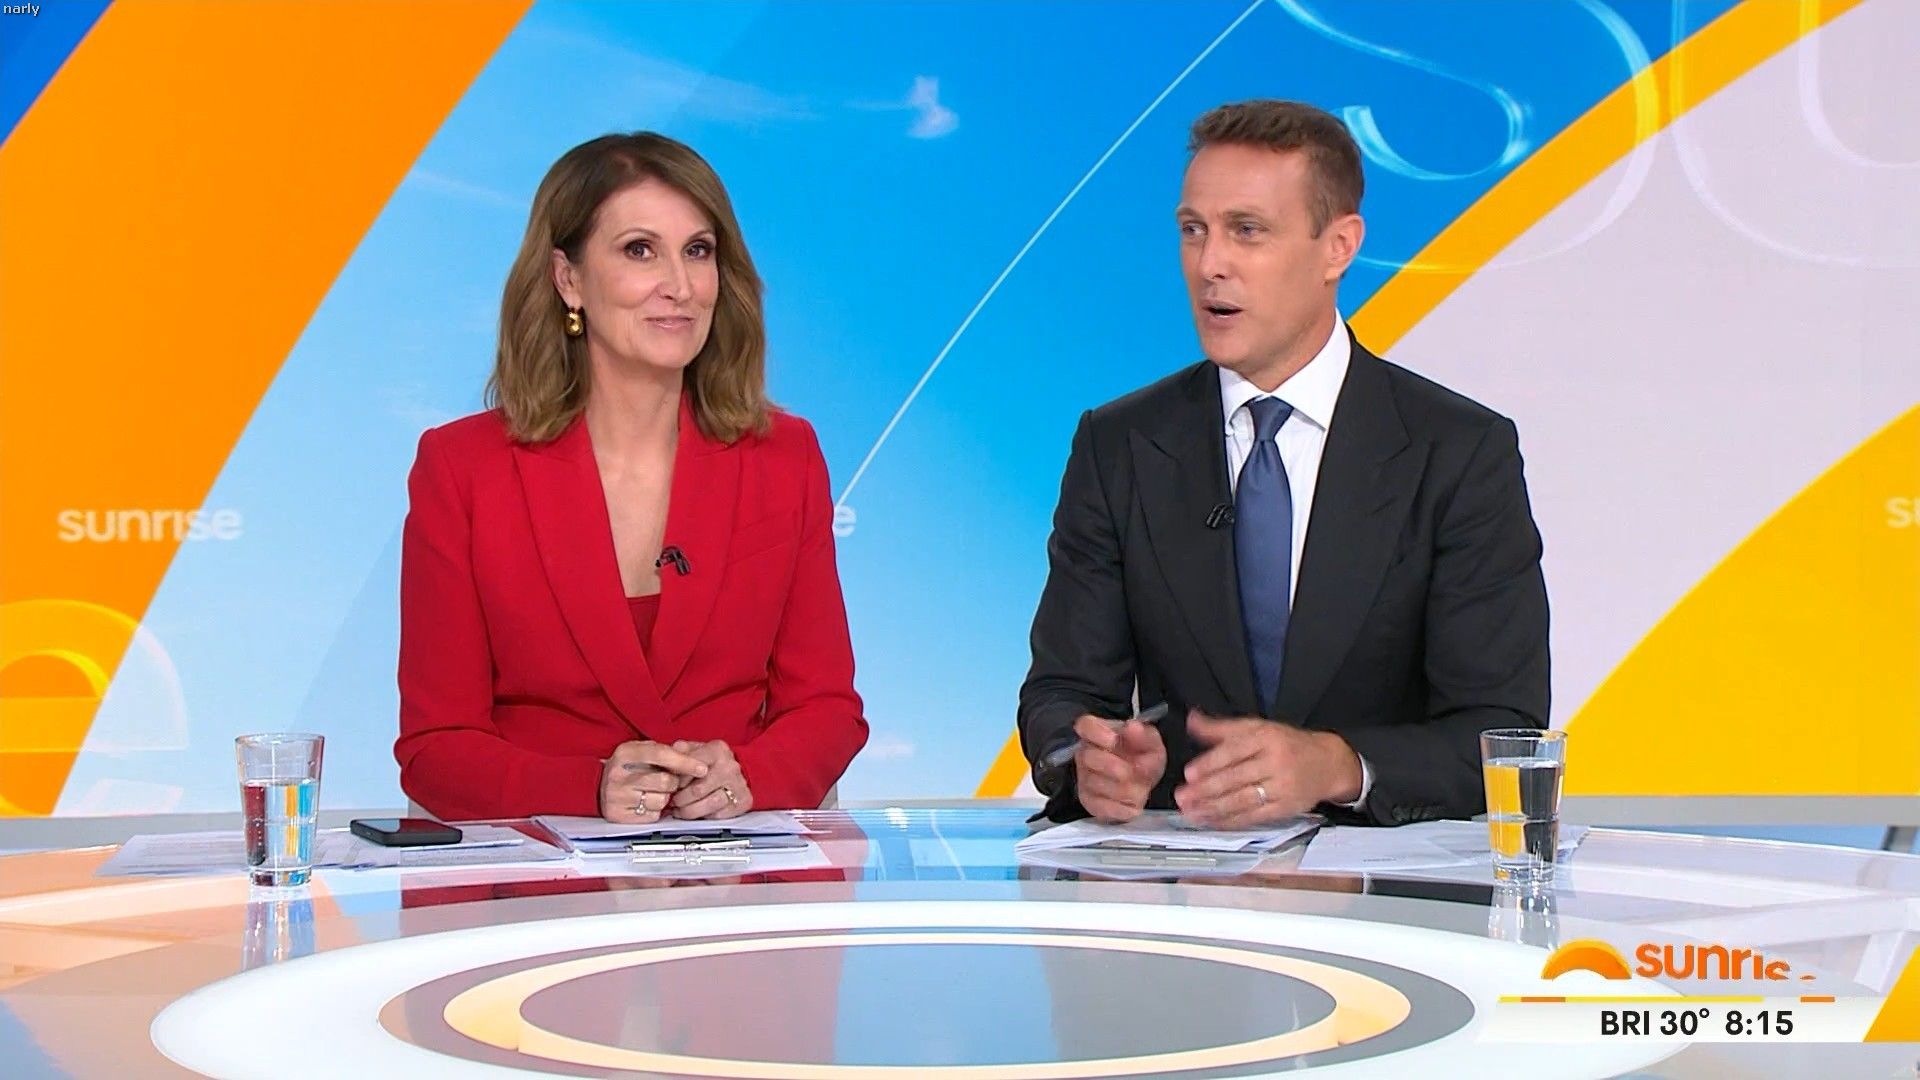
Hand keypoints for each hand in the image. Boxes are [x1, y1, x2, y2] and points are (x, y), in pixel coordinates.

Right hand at [598, 740, 708, 823]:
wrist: (595, 785)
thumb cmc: (625, 767)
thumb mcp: (640, 751)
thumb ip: (664, 752)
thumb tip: (694, 759)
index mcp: (626, 753)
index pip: (662, 755)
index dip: (685, 762)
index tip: (702, 768)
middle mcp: (619, 774)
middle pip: (665, 781)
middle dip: (673, 783)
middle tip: (667, 781)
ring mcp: (617, 796)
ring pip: (661, 801)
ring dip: (663, 798)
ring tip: (652, 792)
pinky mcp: (618, 815)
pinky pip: (652, 816)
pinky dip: (654, 811)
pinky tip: (645, 802)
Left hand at [667, 740, 752, 819]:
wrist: (741, 770)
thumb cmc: (712, 762)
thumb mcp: (696, 750)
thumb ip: (681, 751)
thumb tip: (670, 754)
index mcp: (717, 750)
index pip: (691, 767)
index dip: (676, 780)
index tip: (670, 785)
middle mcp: (729, 767)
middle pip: (697, 790)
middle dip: (680, 799)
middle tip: (672, 801)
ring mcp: (738, 785)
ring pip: (709, 804)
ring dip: (690, 811)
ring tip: (681, 810)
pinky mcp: (743, 801)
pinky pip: (719, 815)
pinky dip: (704, 817)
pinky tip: (697, 813)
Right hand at [1072, 713, 1165, 823]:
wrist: (1140, 779)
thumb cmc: (1142, 755)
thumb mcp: (1151, 742)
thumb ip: (1144, 735)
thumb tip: (1132, 727)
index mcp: (1098, 732)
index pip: (1086, 725)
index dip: (1097, 733)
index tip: (1114, 740)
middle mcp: (1085, 753)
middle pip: (1089, 757)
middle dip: (1115, 766)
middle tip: (1134, 772)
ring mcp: (1084, 778)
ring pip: (1097, 784)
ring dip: (1125, 789)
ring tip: (1141, 789)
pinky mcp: (1088, 801)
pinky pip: (1101, 807)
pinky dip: (1122, 808)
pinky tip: (1134, 804)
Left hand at [1174, 709, 1360, 827]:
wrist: (1328, 763)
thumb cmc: (1288, 744)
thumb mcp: (1257, 727)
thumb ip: (1222, 728)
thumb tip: (1192, 720)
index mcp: (1266, 738)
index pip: (1234, 751)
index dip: (1210, 763)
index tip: (1189, 773)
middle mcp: (1275, 762)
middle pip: (1236, 778)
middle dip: (1206, 790)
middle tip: (1183, 797)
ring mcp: (1282, 788)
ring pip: (1243, 800)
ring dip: (1214, 809)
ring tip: (1192, 813)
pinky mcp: (1285, 809)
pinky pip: (1255, 817)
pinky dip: (1232, 821)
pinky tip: (1213, 822)